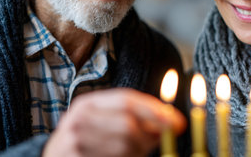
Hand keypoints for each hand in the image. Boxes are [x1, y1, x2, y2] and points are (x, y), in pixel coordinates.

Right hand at [42, 88, 185, 156]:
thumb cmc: (87, 138)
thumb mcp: (103, 120)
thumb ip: (134, 116)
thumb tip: (173, 121)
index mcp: (87, 103)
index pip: (126, 100)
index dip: (154, 110)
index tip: (177, 120)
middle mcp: (78, 119)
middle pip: (127, 124)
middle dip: (149, 135)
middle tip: (158, 141)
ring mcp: (73, 143)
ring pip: (123, 148)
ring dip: (139, 152)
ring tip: (137, 152)